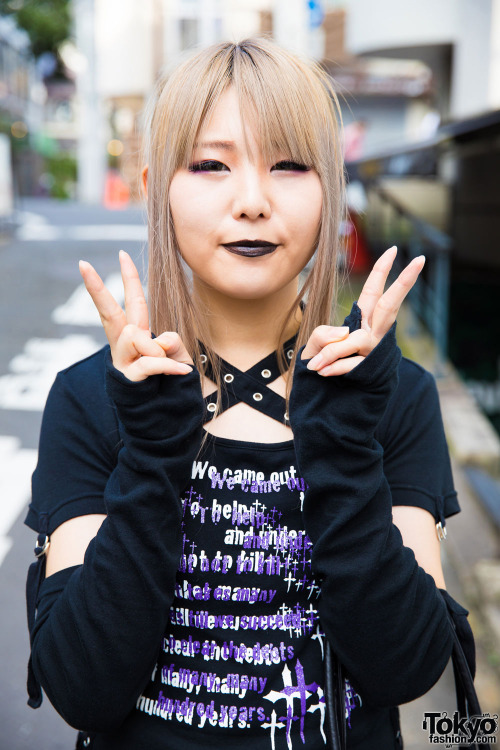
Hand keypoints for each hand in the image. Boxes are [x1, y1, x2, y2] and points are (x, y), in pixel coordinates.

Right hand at [79, 250, 193, 380]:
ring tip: (171, 364)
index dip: (130, 278)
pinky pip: (150, 361)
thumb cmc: (170, 382)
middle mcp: (124, 345)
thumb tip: (158, 341)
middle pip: (108, 312)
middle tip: (82, 264)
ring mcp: (122, 361)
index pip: (133, 301)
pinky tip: (182, 371)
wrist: (165, 415)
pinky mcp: (128, 378)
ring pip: (135, 337)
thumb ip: (170, 343)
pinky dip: (169, 365)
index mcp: (137, 335)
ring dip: (158, 350)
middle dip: (96, 288)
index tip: (123, 253)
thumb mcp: (177, 356)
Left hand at [302, 246, 423, 375]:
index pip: (372, 291)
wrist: (327, 398)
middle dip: (404, 283)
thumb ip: (324, 334)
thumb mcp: (315, 343)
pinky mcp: (370, 370)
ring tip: (315, 364)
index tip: (394, 249)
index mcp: (362, 319)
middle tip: (419, 260)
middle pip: (389, 305)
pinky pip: (349, 364)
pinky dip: (333, 368)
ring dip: (332, 353)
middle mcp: (373, 333)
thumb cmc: (322, 363)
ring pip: (356, 341)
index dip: (381, 270)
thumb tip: (345, 334)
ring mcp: (373, 351)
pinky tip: (323, 374)